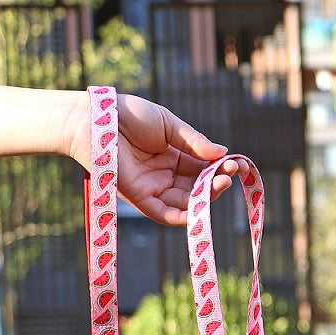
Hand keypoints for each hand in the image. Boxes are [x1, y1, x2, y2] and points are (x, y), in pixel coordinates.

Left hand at [70, 92, 247, 225]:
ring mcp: (155, 189)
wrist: (98, 120)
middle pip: (199, 188)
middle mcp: (166, 176)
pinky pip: (167, 215)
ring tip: (222, 182)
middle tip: (231, 173)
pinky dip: (185, 217)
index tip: (237, 164)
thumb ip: (195, 142)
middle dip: (217, 183)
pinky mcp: (142, 200)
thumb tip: (224, 153)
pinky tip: (201, 209)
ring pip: (188, 203)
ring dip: (207, 197)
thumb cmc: (129, 116)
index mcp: (174, 157)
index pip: (203, 169)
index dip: (221, 169)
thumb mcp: (169, 125)